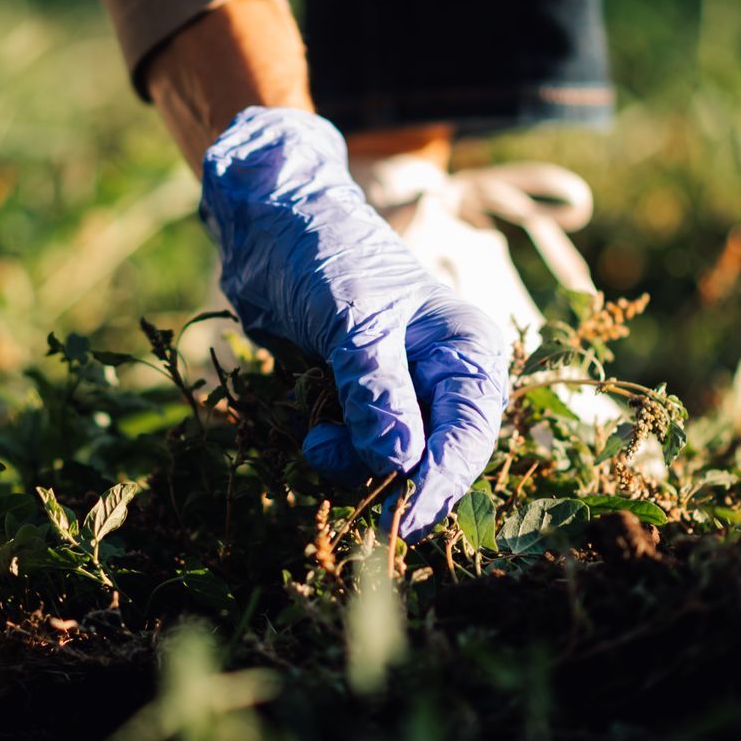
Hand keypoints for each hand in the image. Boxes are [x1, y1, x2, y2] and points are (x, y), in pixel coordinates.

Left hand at [199, 107, 510, 540]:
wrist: (270, 221)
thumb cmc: (323, 254)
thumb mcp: (353, 324)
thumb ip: (378, 393)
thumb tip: (402, 461)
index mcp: (467, 351)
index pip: (470, 436)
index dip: (439, 482)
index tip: (399, 519)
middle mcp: (447, 377)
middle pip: (438, 460)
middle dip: (391, 478)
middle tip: (332, 464)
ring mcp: (406, 391)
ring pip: (396, 464)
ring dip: (353, 464)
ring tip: (316, 439)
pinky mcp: (365, 400)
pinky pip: (363, 450)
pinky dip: (338, 452)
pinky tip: (313, 432)